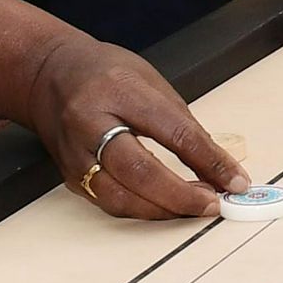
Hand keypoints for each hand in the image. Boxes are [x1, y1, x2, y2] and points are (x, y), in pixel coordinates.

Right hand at [20, 32, 252, 219]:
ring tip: (195, 207)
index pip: (172, 131)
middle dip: (182, 196)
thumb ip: (181, 123)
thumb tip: (217, 165)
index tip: (235, 179)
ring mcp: (75, 152)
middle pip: (140, 171)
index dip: (209, 160)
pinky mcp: (68, 175)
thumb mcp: (150, 80)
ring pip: (120, 197)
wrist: (47, 74)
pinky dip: (142, 210)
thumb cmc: (104, 72)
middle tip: (213, 203)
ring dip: (163, 210)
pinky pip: (108, 202)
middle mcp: (90, 123)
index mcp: (118, 90)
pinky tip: (165, 207)